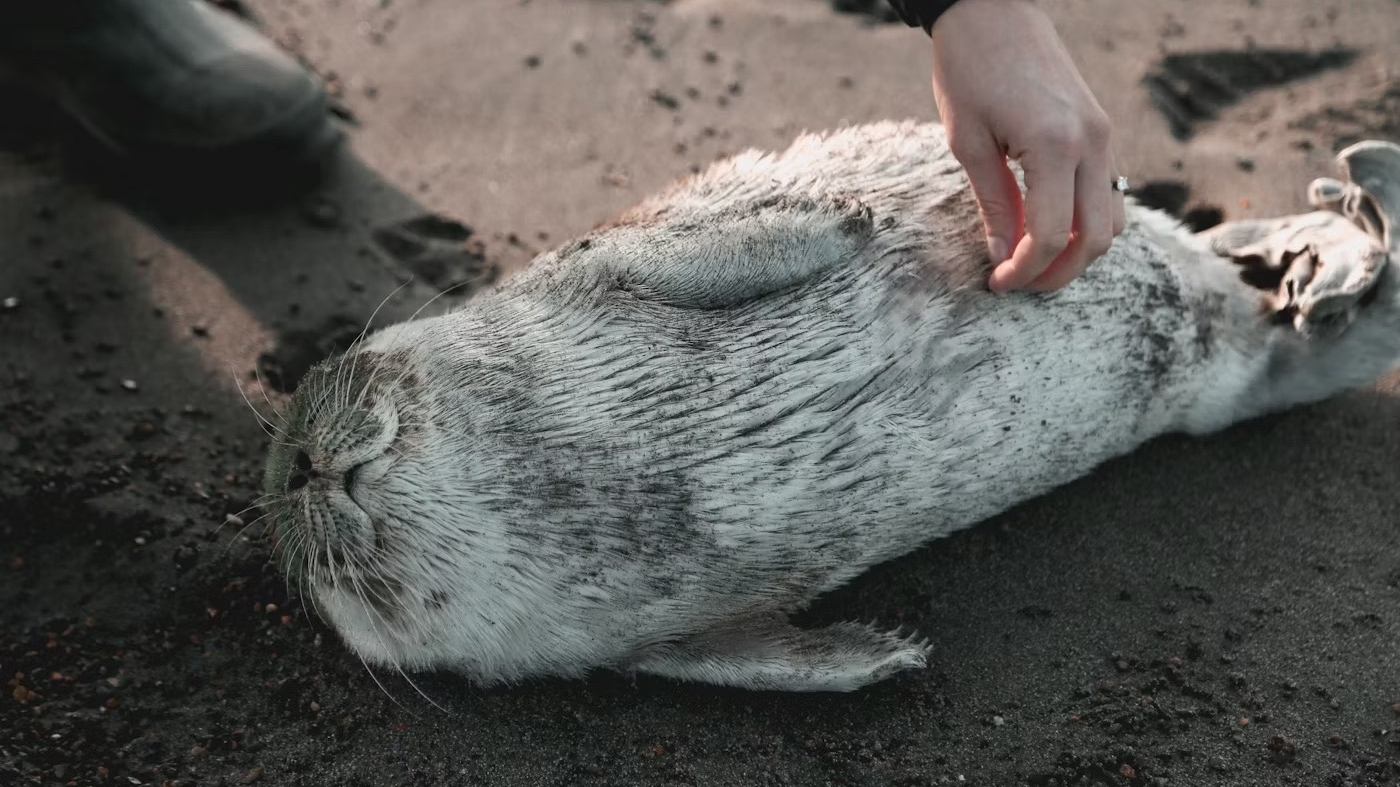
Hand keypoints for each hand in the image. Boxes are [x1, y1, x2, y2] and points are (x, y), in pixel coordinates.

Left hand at [929, 0, 1124, 292]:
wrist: (993, 12)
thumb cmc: (969, 71)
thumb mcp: (967, 142)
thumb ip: (993, 204)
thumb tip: (1001, 256)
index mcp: (1055, 145)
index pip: (1052, 236)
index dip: (1024, 271)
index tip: (996, 283)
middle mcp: (1092, 142)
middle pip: (1096, 239)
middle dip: (1058, 273)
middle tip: (1018, 284)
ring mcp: (1104, 136)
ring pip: (1114, 220)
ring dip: (1079, 252)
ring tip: (1033, 261)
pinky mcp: (1101, 130)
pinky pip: (1110, 192)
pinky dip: (1087, 222)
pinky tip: (1049, 228)